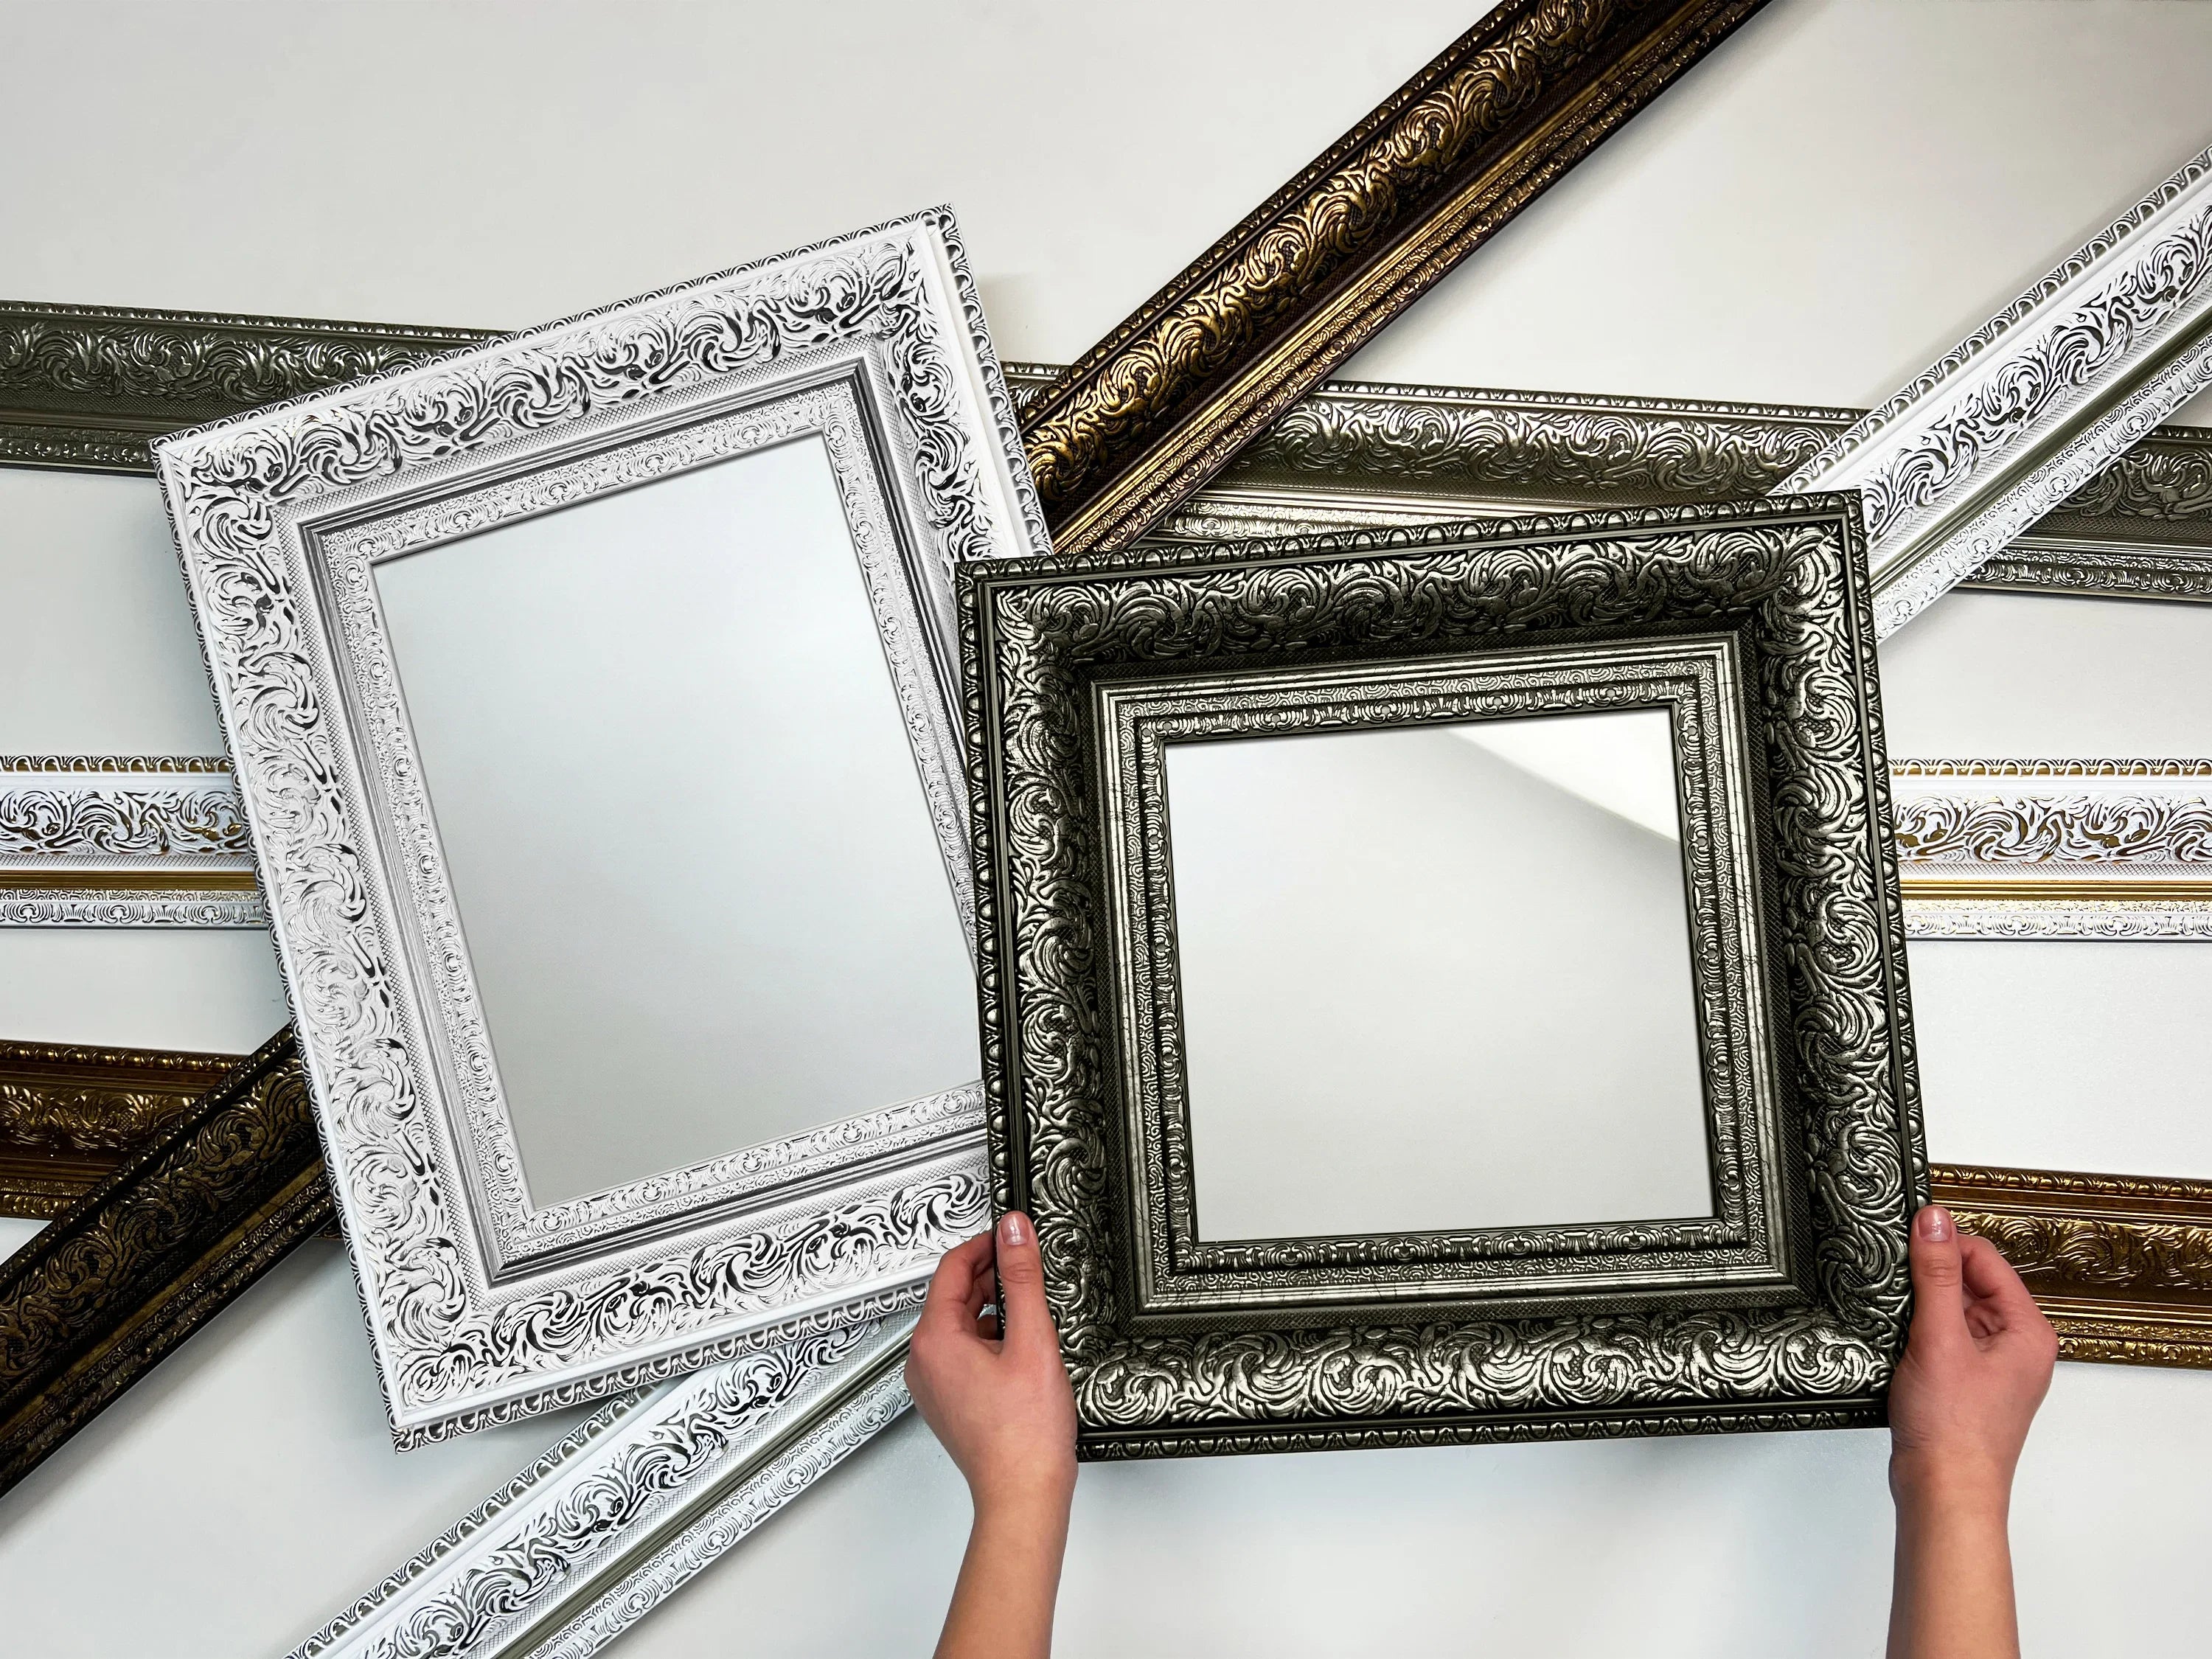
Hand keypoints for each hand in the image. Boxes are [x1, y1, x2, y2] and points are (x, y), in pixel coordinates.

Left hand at [906, 1212, 1076, 1658]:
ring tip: (1033, 1309)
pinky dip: (992, 1339)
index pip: (952, 1269)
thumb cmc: (1026, 1434)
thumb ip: (1022, 1277)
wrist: (1023, 1495)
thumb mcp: (1032, 1339)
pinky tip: (1024, 1348)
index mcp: (934, 1340)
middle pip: (954, 1296)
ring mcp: (934, 1384)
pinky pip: (965, 1353)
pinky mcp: (949, 1401)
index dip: (985, 1245)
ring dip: (994, 1309)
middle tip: (1029, 1263)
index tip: (1012, 1233)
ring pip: (961, 1325)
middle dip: (991, 1277)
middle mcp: (924, 1361)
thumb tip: (1013, 1230)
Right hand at [1885, 1202, 2056, 1658]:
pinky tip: (1898, 1346)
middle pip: (1970, 1283)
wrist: (1944, 1493)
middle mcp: (2018, 1346)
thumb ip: (1936, 1273)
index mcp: (2027, 1331)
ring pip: (1953, 1311)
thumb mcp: (1939, 1337)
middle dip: (1931, 1279)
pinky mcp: (1967, 1384)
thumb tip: (1934, 1219)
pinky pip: (1944, 1339)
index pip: (1986, 1259)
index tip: (1906, 1237)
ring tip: (1898, 1323)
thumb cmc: (1953, 1430)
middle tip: (1896, 1284)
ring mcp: (1993, 1368)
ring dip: (1923, 1308)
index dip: (1944, 1245)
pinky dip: (1919, 1334)